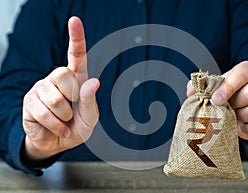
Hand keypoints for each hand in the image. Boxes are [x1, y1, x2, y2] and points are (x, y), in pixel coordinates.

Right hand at [22, 17, 99, 160]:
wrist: (59, 142)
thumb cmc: (78, 126)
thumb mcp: (90, 117)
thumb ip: (91, 100)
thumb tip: (94, 81)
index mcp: (76, 78)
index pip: (76, 55)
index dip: (76, 38)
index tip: (74, 20)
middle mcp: (57, 79)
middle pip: (64, 74)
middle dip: (71, 97)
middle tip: (72, 109)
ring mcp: (42, 89)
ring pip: (55, 98)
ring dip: (64, 116)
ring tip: (64, 120)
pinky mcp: (30, 102)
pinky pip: (45, 113)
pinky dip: (57, 126)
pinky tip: (58, 128)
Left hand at [187, 61, 247, 140]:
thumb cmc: (234, 94)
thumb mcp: (220, 86)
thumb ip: (205, 86)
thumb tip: (191, 92)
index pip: (242, 73)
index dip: (228, 87)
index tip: (215, 99)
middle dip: (233, 105)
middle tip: (226, 108)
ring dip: (238, 117)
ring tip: (233, 115)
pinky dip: (246, 128)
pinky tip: (242, 124)